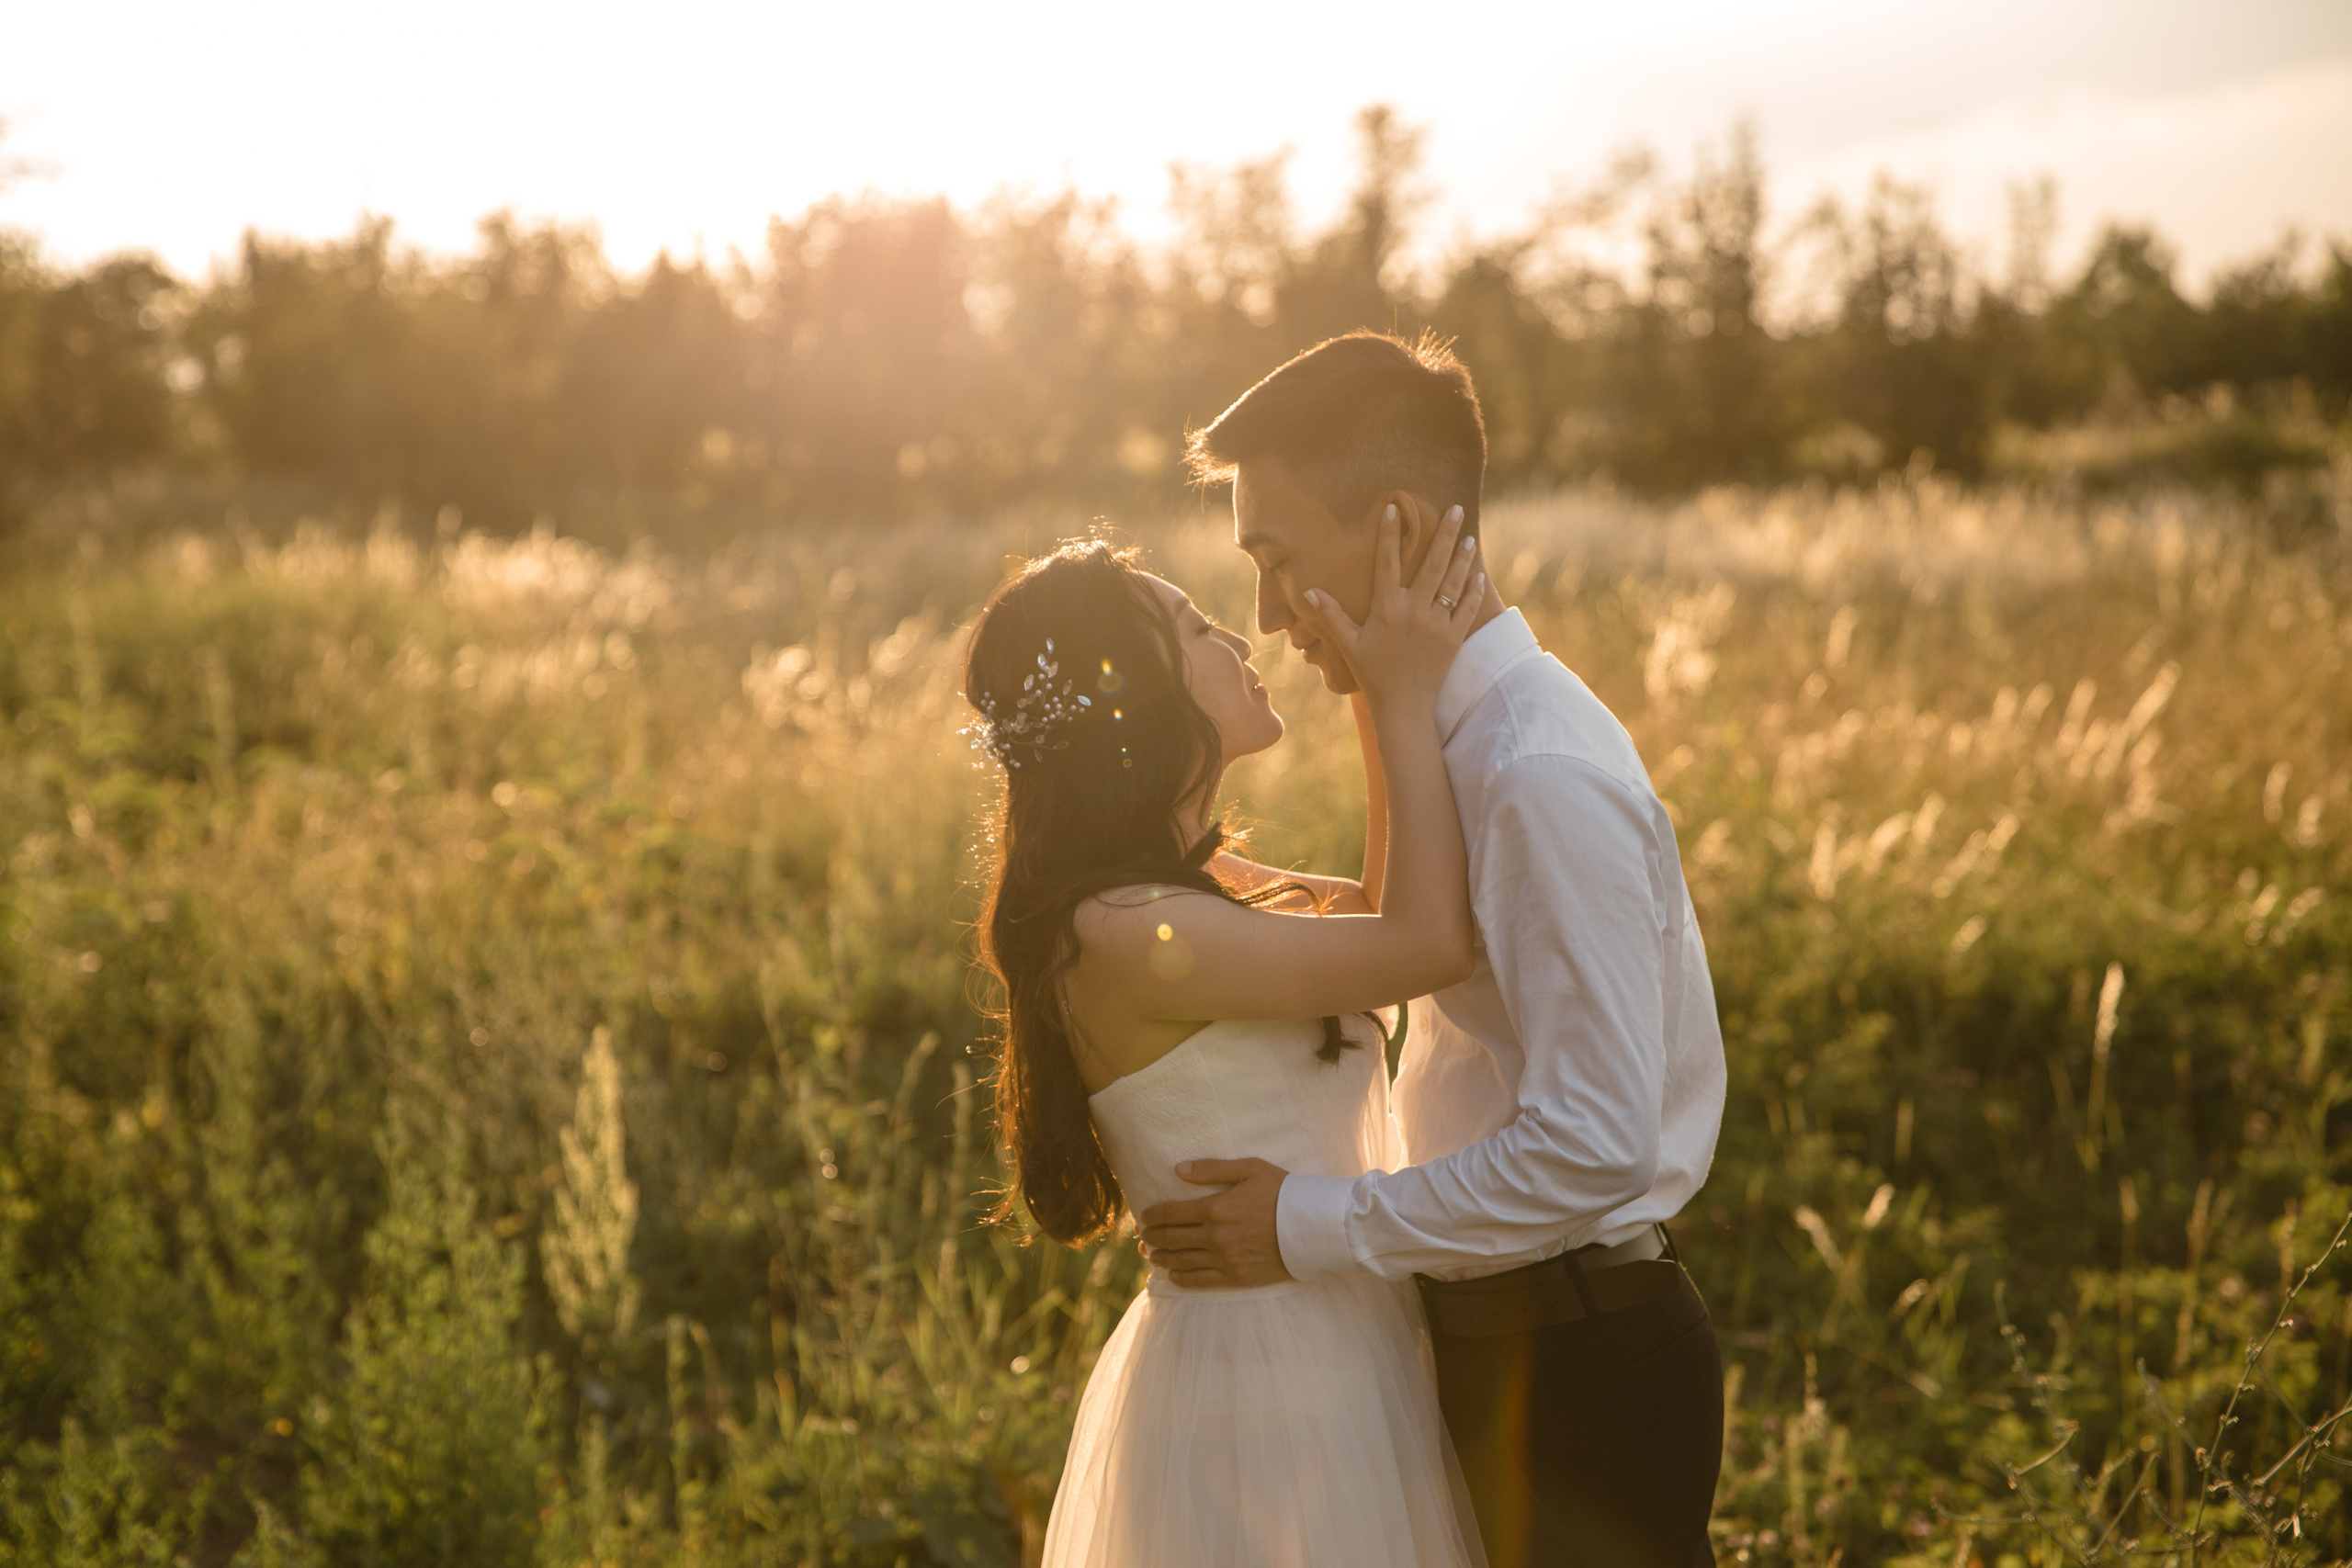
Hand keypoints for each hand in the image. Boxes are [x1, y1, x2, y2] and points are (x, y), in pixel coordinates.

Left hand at [1135, 1158, 1293, 1288]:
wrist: (1312, 1227)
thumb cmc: (1282, 1192)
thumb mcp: (1250, 1169)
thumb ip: (1212, 1168)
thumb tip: (1179, 1168)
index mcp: (1216, 1208)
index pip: (1171, 1213)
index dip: (1152, 1216)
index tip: (1144, 1216)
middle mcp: (1215, 1236)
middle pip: (1171, 1238)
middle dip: (1152, 1237)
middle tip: (1142, 1236)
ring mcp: (1224, 1259)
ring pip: (1181, 1261)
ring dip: (1161, 1258)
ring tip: (1152, 1254)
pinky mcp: (1235, 1277)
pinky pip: (1199, 1281)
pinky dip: (1181, 1278)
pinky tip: (1172, 1275)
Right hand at [1304, 505, 1482, 709]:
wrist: (1404, 706)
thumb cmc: (1373, 673)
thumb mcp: (1349, 643)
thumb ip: (1331, 615)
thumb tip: (1309, 591)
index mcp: (1387, 609)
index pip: (1386, 563)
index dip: (1389, 534)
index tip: (1394, 508)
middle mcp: (1414, 612)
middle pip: (1432, 565)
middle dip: (1445, 534)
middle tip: (1457, 509)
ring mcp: (1437, 625)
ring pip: (1453, 583)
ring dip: (1463, 557)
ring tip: (1470, 536)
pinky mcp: (1453, 638)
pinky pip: (1466, 608)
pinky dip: (1473, 590)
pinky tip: (1477, 573)